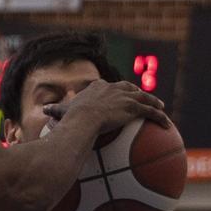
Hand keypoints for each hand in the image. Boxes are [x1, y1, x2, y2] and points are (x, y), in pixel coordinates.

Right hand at [52, 79, 169, 133]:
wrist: (84, 118)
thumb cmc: (72, 117)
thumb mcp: (62, 111)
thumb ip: (55, 110)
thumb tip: (42, 110)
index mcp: (98, 88)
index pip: (107, 86)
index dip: (113, 89)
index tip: (116, 92)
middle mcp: (114, 88)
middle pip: (128, 88)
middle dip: (135, 92)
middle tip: (140, 96)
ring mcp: (125, 97)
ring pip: (144, 98)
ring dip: (153, 102)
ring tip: (160, 106)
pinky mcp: (134, 107)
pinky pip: (151, 112)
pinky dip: (160, 117)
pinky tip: (167, 124)